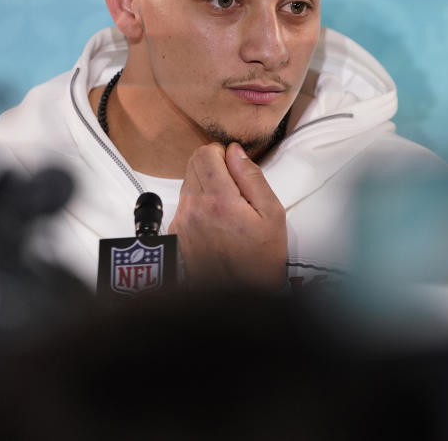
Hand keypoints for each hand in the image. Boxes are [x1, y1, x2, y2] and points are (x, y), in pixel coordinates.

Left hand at [169, 142, 286, 290]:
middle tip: (234, 186)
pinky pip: (183, 204)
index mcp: (219, 200)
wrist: (240, 296)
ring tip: (227, 207)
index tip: (234, 164)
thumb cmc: (260, 259)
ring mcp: (181, 222)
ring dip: (205, 185)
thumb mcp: (271, 214)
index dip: (221, 153)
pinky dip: (197, 204)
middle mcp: (194, 209)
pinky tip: (216, 221)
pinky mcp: (176, 234)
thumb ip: (252, 177)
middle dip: (213, 166)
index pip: (205, 153)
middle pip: (192, 164)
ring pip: (187, 182)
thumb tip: (236, 152)